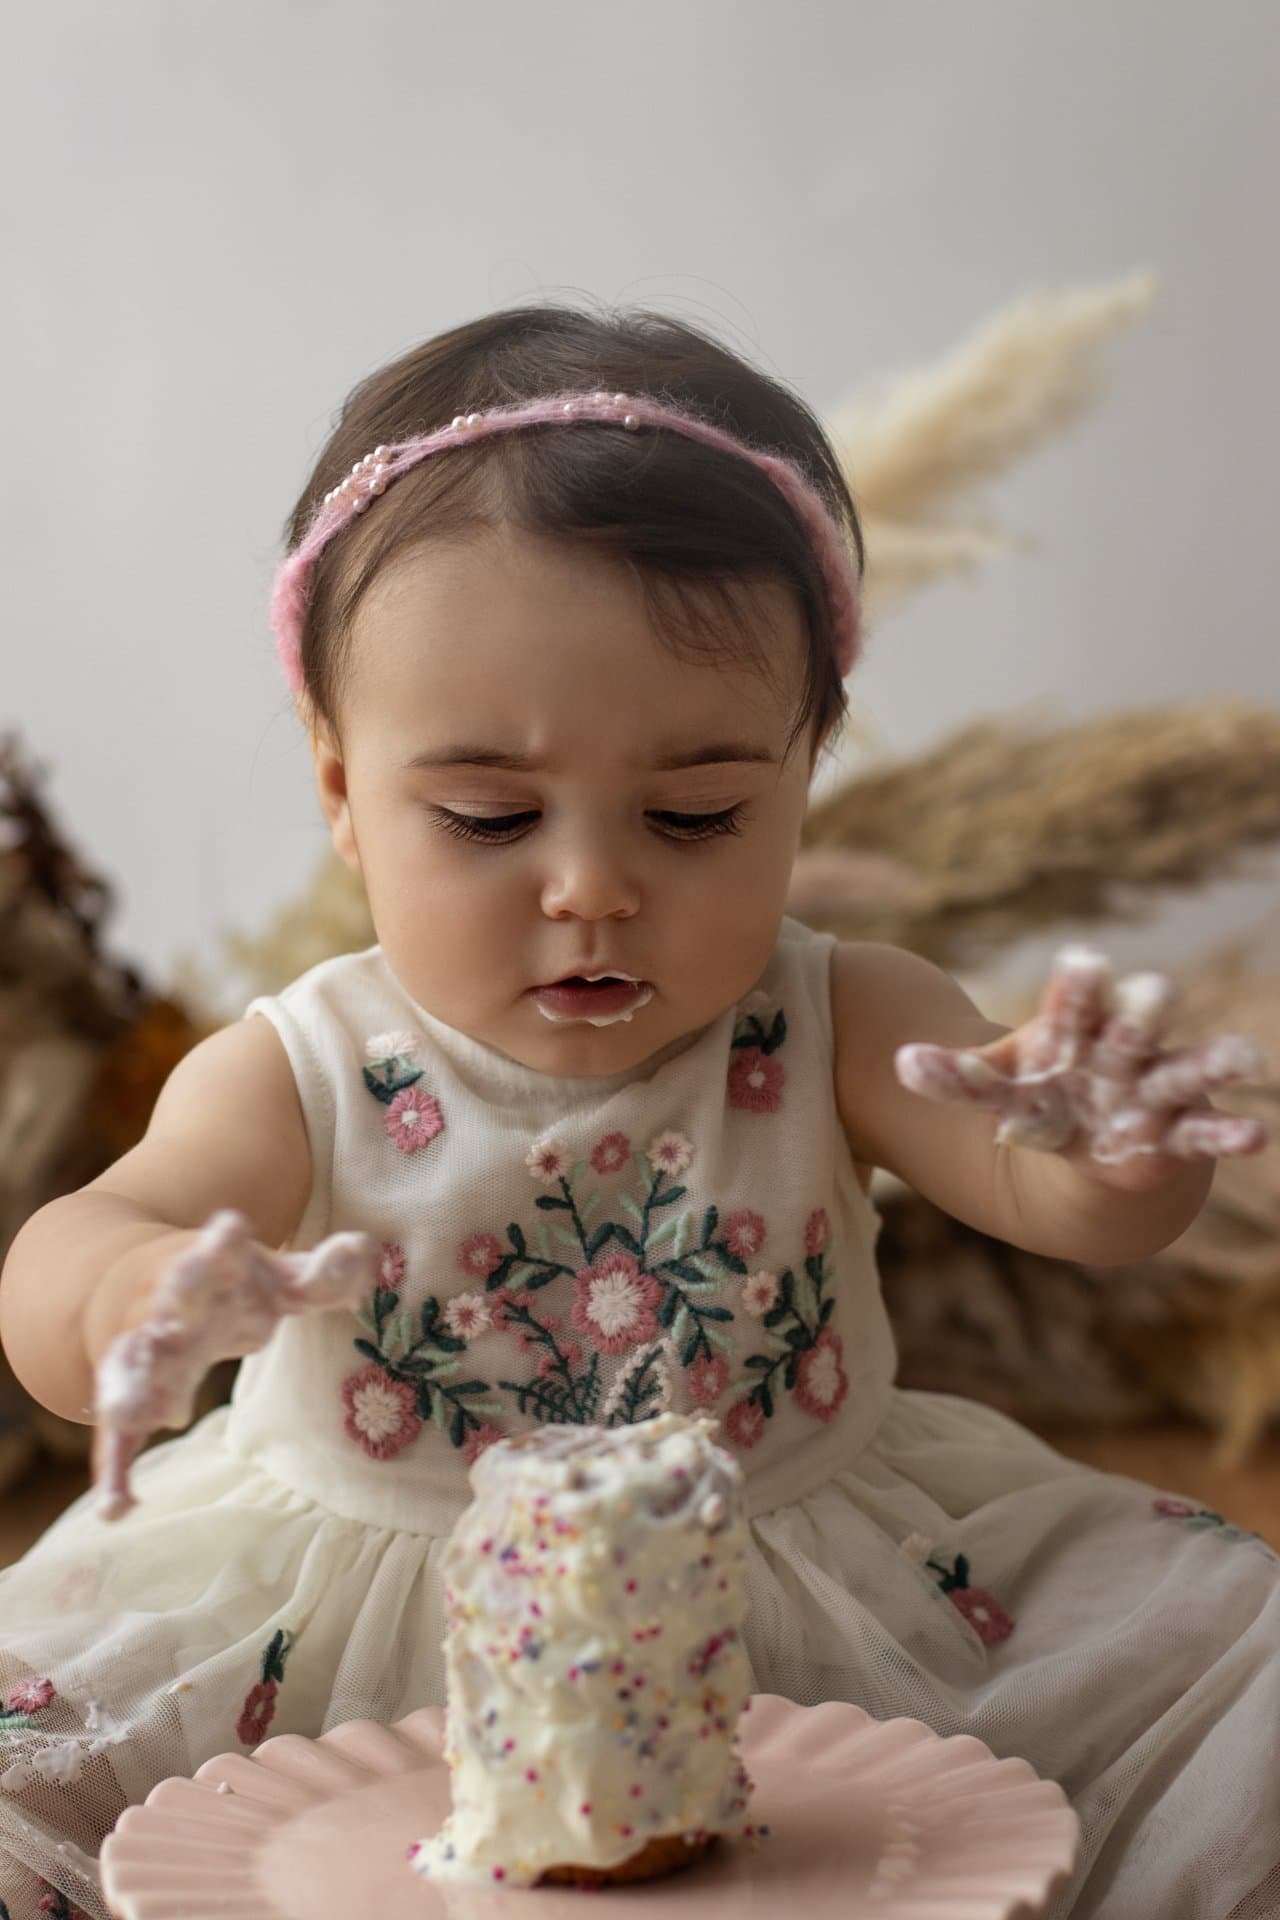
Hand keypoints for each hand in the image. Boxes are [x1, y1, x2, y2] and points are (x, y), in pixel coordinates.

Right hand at [92, 1209, 374, 1520]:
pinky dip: (115, 1473)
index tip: (230, 1226)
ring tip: (132, 1409)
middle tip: (180, 1296)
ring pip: (132, 1365)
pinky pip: (116, 1439)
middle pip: (175, 1298)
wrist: (127, 1287)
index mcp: (213, 1271)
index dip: (225, 1242)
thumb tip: (366, 1250)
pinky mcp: (125, 1396)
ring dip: (131, 1384)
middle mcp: (171, 1307)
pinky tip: (115, 1510)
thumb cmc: (227, 1288)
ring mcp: (143, 1352)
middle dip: (181, 1293)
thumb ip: (323, 1274)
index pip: (221, 1252)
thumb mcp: (277, 1279)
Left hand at [894, 944, 1268, 1176]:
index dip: (1076, 989)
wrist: (1089, 1143)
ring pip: (1183, 1074)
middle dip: (1139, 1016)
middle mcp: (1119, 1055)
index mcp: (1074, 1034)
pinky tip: (1255, 1136)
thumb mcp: (997, 1089)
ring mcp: (1151, 1092)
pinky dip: (1227, 1134)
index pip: (1072, 1008)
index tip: (1084, 959)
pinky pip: (1204, 1135)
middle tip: (1156, 990)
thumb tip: (899, 1062)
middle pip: (1129, 1033)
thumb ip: (955, 1079)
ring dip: (1211, 1065)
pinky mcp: (1175, 1135)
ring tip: (1244, 1057)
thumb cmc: (1043, 1097)